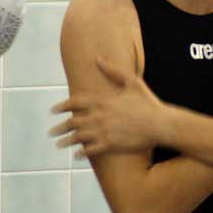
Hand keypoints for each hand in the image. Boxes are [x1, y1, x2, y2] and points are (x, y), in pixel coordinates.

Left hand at [49, 58, 166, 157]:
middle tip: (52, 131)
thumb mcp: (132, 82)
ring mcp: (104, 132)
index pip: (76, 103)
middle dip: (60, 127)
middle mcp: (100, 117)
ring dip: (66, 141)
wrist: (161, 124)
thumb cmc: (148, 103)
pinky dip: (81, 152)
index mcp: (104, 101)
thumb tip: (98, 58)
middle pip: (73, 122)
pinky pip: (90, 150)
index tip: (54, 110)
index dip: (63, 106)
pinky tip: (76, 155)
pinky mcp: (110, 146)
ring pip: (78, 137)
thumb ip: (113, 70)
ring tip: (58, 144)